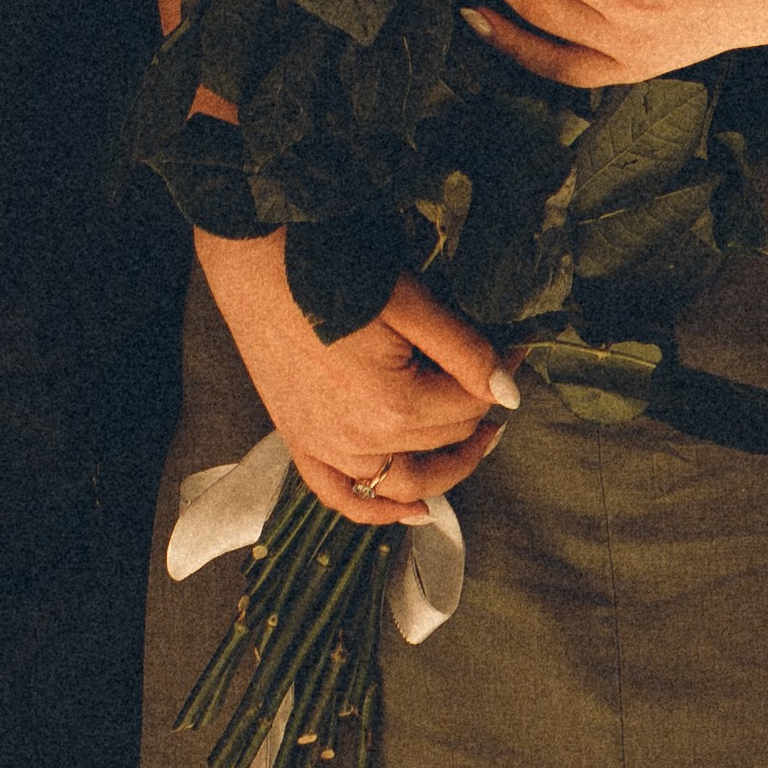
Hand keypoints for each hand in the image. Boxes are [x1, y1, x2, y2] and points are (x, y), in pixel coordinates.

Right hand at [197, 229, 516, 527]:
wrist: (251, 255)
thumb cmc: (328, 266)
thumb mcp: (408, 300)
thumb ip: (463, 350)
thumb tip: (510, 392)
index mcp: (394, 405)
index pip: (471, 403)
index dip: (500, 372)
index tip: (516, 344)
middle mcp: (361, 441)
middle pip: (445, 438)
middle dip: (477, 405)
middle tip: (494, 370)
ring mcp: (325, 446)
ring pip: (406, 480)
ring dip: (446, 465)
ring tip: (477, 438)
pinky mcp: (298, 440)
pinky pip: (342, 494)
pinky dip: (378, 509)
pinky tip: (411, 512)